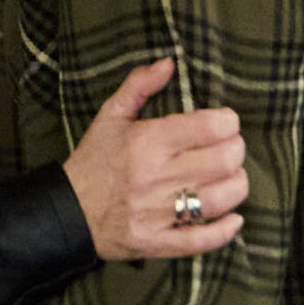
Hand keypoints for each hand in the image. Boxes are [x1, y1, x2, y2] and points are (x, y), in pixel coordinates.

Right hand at [62, 58, 248, 260]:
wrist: (67, 210)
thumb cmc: (93, 160)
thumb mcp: (110, 116)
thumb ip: (139, 85)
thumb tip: (169, 63)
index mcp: (146, 141)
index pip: (210, 127)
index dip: (228, 122)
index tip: (225, 122)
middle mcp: (156, 176)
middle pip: (225, 160)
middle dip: (236, 150)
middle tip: (229, 147)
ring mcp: (159, 212)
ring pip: (223, 197)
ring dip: (236, 185)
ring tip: (228, 177)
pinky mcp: (159, 241)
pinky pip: (205, 238)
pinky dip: (227, 229)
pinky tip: (233, 218)